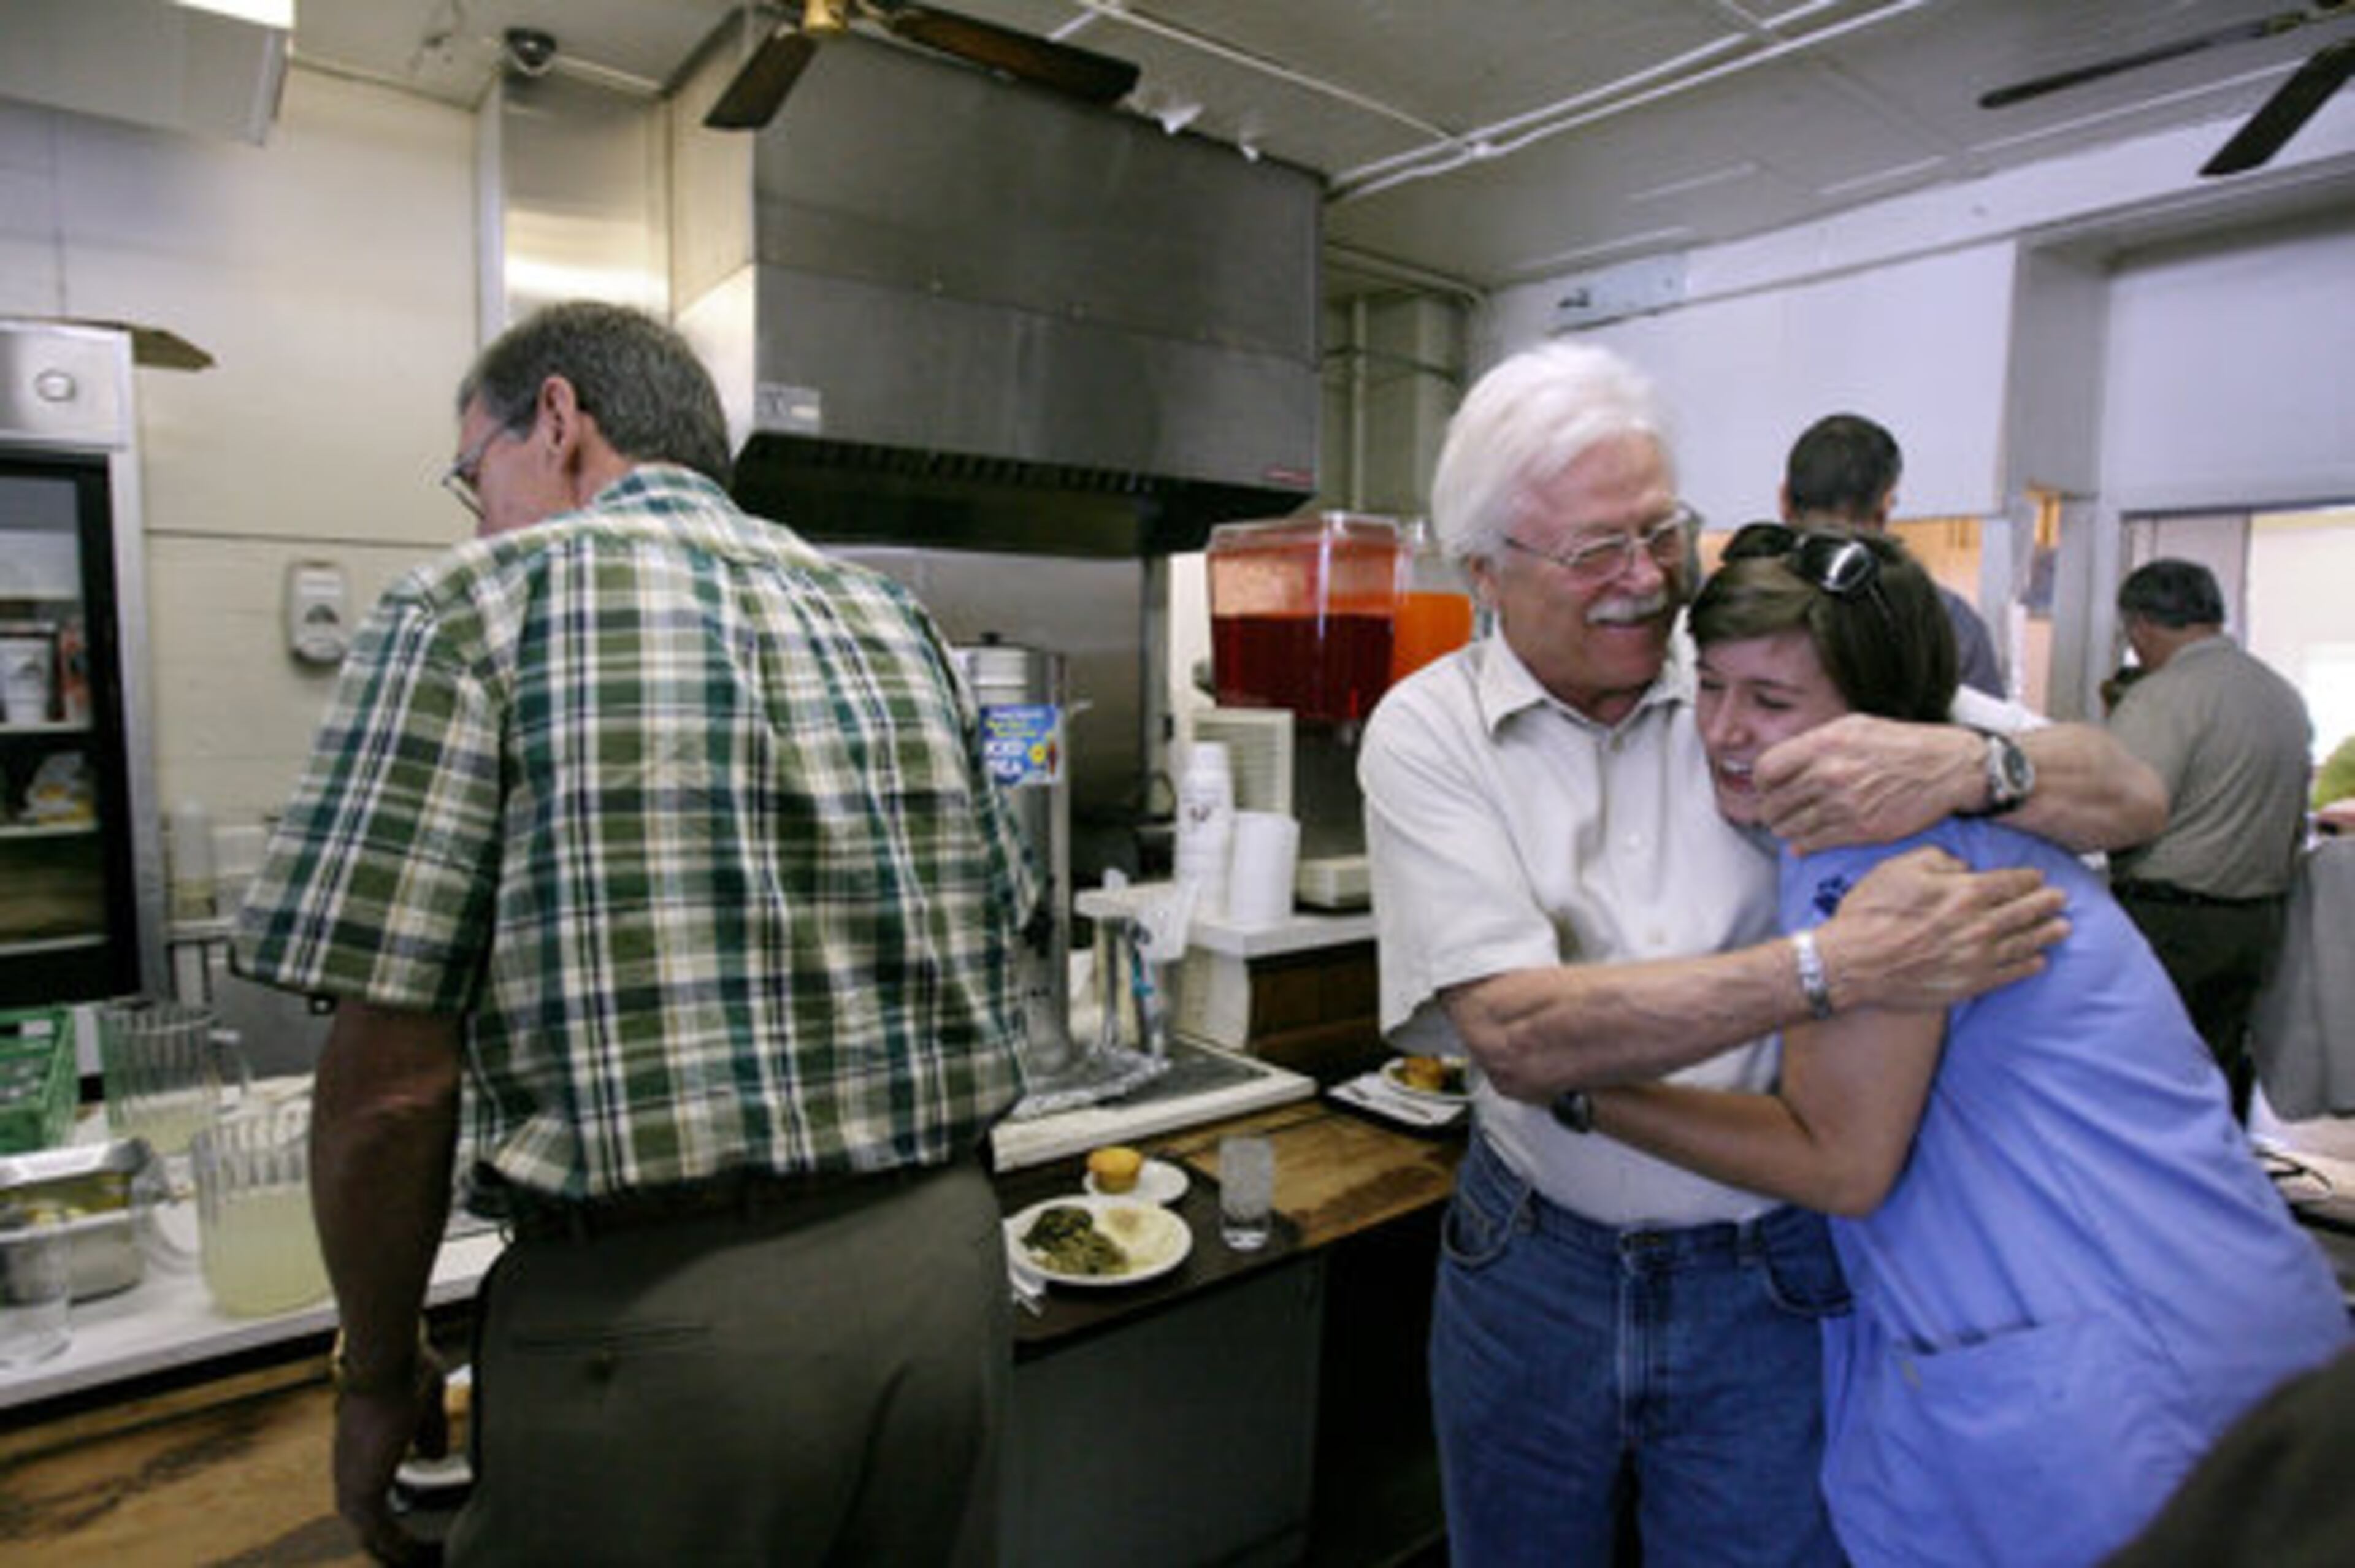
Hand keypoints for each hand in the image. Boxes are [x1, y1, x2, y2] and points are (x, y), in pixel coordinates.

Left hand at [332, 1348, 447, 1565]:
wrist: (382, 1365)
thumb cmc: (403, 1370)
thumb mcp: (423, 1406)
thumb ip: (429, 1431)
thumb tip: (435, 1456)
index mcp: (360, 1449)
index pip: (369, 1494)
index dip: (391, 1515)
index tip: (414, 1529)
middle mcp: (349, 1471)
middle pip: (366, 1524)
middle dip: (389, 1545)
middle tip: (416, 1560)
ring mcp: (351, 1482)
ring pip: (371, 1534)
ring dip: (395, 1551)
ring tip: (422, 1563)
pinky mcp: (363, 1490)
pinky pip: (382, 1534)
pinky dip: (402, 1547)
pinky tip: (422, 1556)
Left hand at [1755, 715, 1979, 853]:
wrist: (1947, 767)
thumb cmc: (1901, 745)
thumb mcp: (1853, 727)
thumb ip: (1813, 746)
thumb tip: (1781, 771)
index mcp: (1824, 744)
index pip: (1766, 770)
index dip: (1762, 783)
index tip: (1768, 788)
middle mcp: (1829, 774)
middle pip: (1773, 804)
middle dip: (1771, 810)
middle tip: (1778, 811)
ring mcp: (1844, 805)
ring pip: (1789, 828)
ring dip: (1785, 829)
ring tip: (1792, 825)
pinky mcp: (1860, 830)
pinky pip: (1813, 843)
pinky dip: (1803, 845)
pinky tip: (1805, 840)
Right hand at [1819, 846, 2067, 1010]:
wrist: (1853, 962)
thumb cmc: (1870, 913)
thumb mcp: (1898, 869)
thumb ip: (1937, 860)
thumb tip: (1962, 865)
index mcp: (1963, 893)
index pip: (2008, 882)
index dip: (2028, 879)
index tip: (2039, 877)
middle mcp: (1978, 925)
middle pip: (2024, 911)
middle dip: (2046, 903)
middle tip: (2061, 900)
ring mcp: (1976, 957)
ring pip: (2023, 943)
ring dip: (2046, 934)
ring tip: (2063, 928)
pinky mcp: (1968, 983)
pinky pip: (2008, 974)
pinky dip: (2027, 966)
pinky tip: (2038, 961)